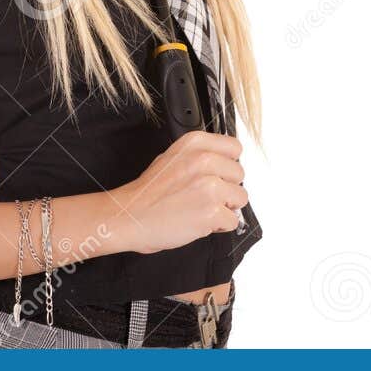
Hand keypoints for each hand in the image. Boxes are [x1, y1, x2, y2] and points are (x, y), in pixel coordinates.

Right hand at [112, 130, 247, 253]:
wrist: (130, 216)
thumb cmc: (147, 193)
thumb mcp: (170, 158)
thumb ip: (198, 157)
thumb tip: (222, 164)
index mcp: (194, 144)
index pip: (234, 148)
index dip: (227, 165)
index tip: (218, 175)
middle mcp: (204, 160)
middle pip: (239, 174)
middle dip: (227, 188)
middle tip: (205, 197)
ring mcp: (210, 186)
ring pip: (241, 197)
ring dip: (225, 208)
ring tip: (202, 209)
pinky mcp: (212, 211)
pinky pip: (233, 221)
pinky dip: (219, 226)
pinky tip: (200, 222)